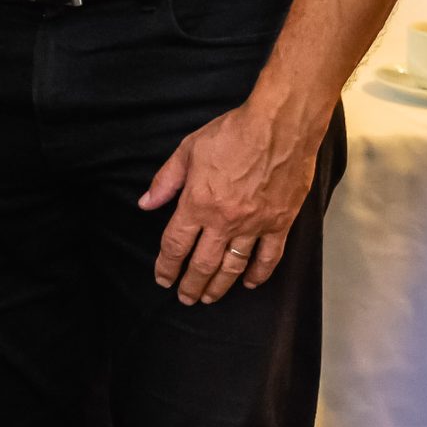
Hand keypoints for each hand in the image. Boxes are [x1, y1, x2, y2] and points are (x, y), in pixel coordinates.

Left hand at [139, 98, 321, 304]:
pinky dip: (258, 274)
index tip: (162, 279)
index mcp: (198, 203)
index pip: (176, 244)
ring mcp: (255, 225)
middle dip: (190, 285)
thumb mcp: (188, 150)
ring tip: (209, 298)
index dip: (167, 266)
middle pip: (203, 263)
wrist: (279, 127)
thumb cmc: (231, 133)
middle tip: (184, 298)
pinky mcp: (280, 224)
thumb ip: (166, 181)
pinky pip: (269, 258)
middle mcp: (225, 221)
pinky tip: (249, 283)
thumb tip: (145, 203)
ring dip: (219, 286)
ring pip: (233, 266)